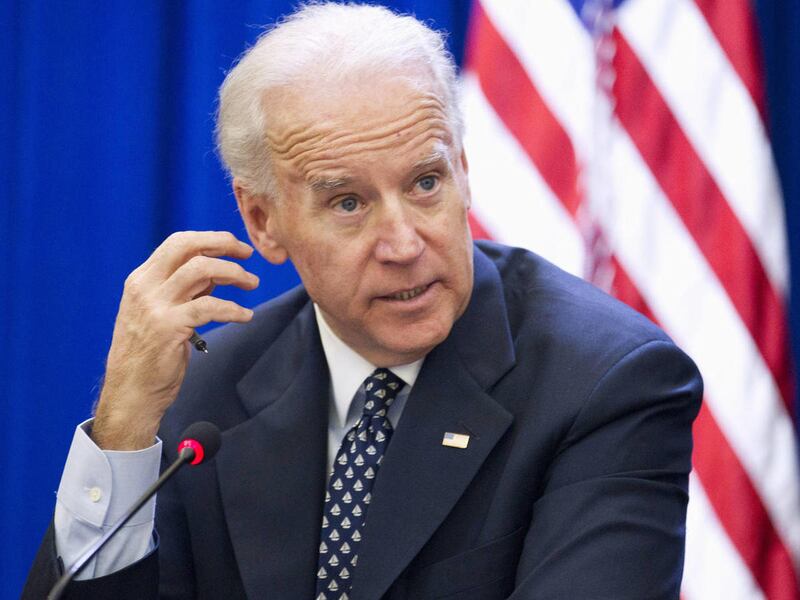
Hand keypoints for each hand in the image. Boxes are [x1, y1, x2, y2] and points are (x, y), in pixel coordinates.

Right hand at [92, 231, 258, 449]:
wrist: (131, 393)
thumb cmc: (150, 355)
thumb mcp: (162, 313)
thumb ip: (186, 290)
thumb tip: (217, 272)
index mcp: (141, 280)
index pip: (177, 243)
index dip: (210, 239)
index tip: (235, 246)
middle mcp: (145, 287)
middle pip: (186, 246)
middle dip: (222, 243)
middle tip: (248, 254)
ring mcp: (154, 306)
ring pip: (201, 270)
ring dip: (234, 272)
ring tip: (252, 284)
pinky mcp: (169, 327)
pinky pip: (210, 306)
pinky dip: (234, 309)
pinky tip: (246, 315)